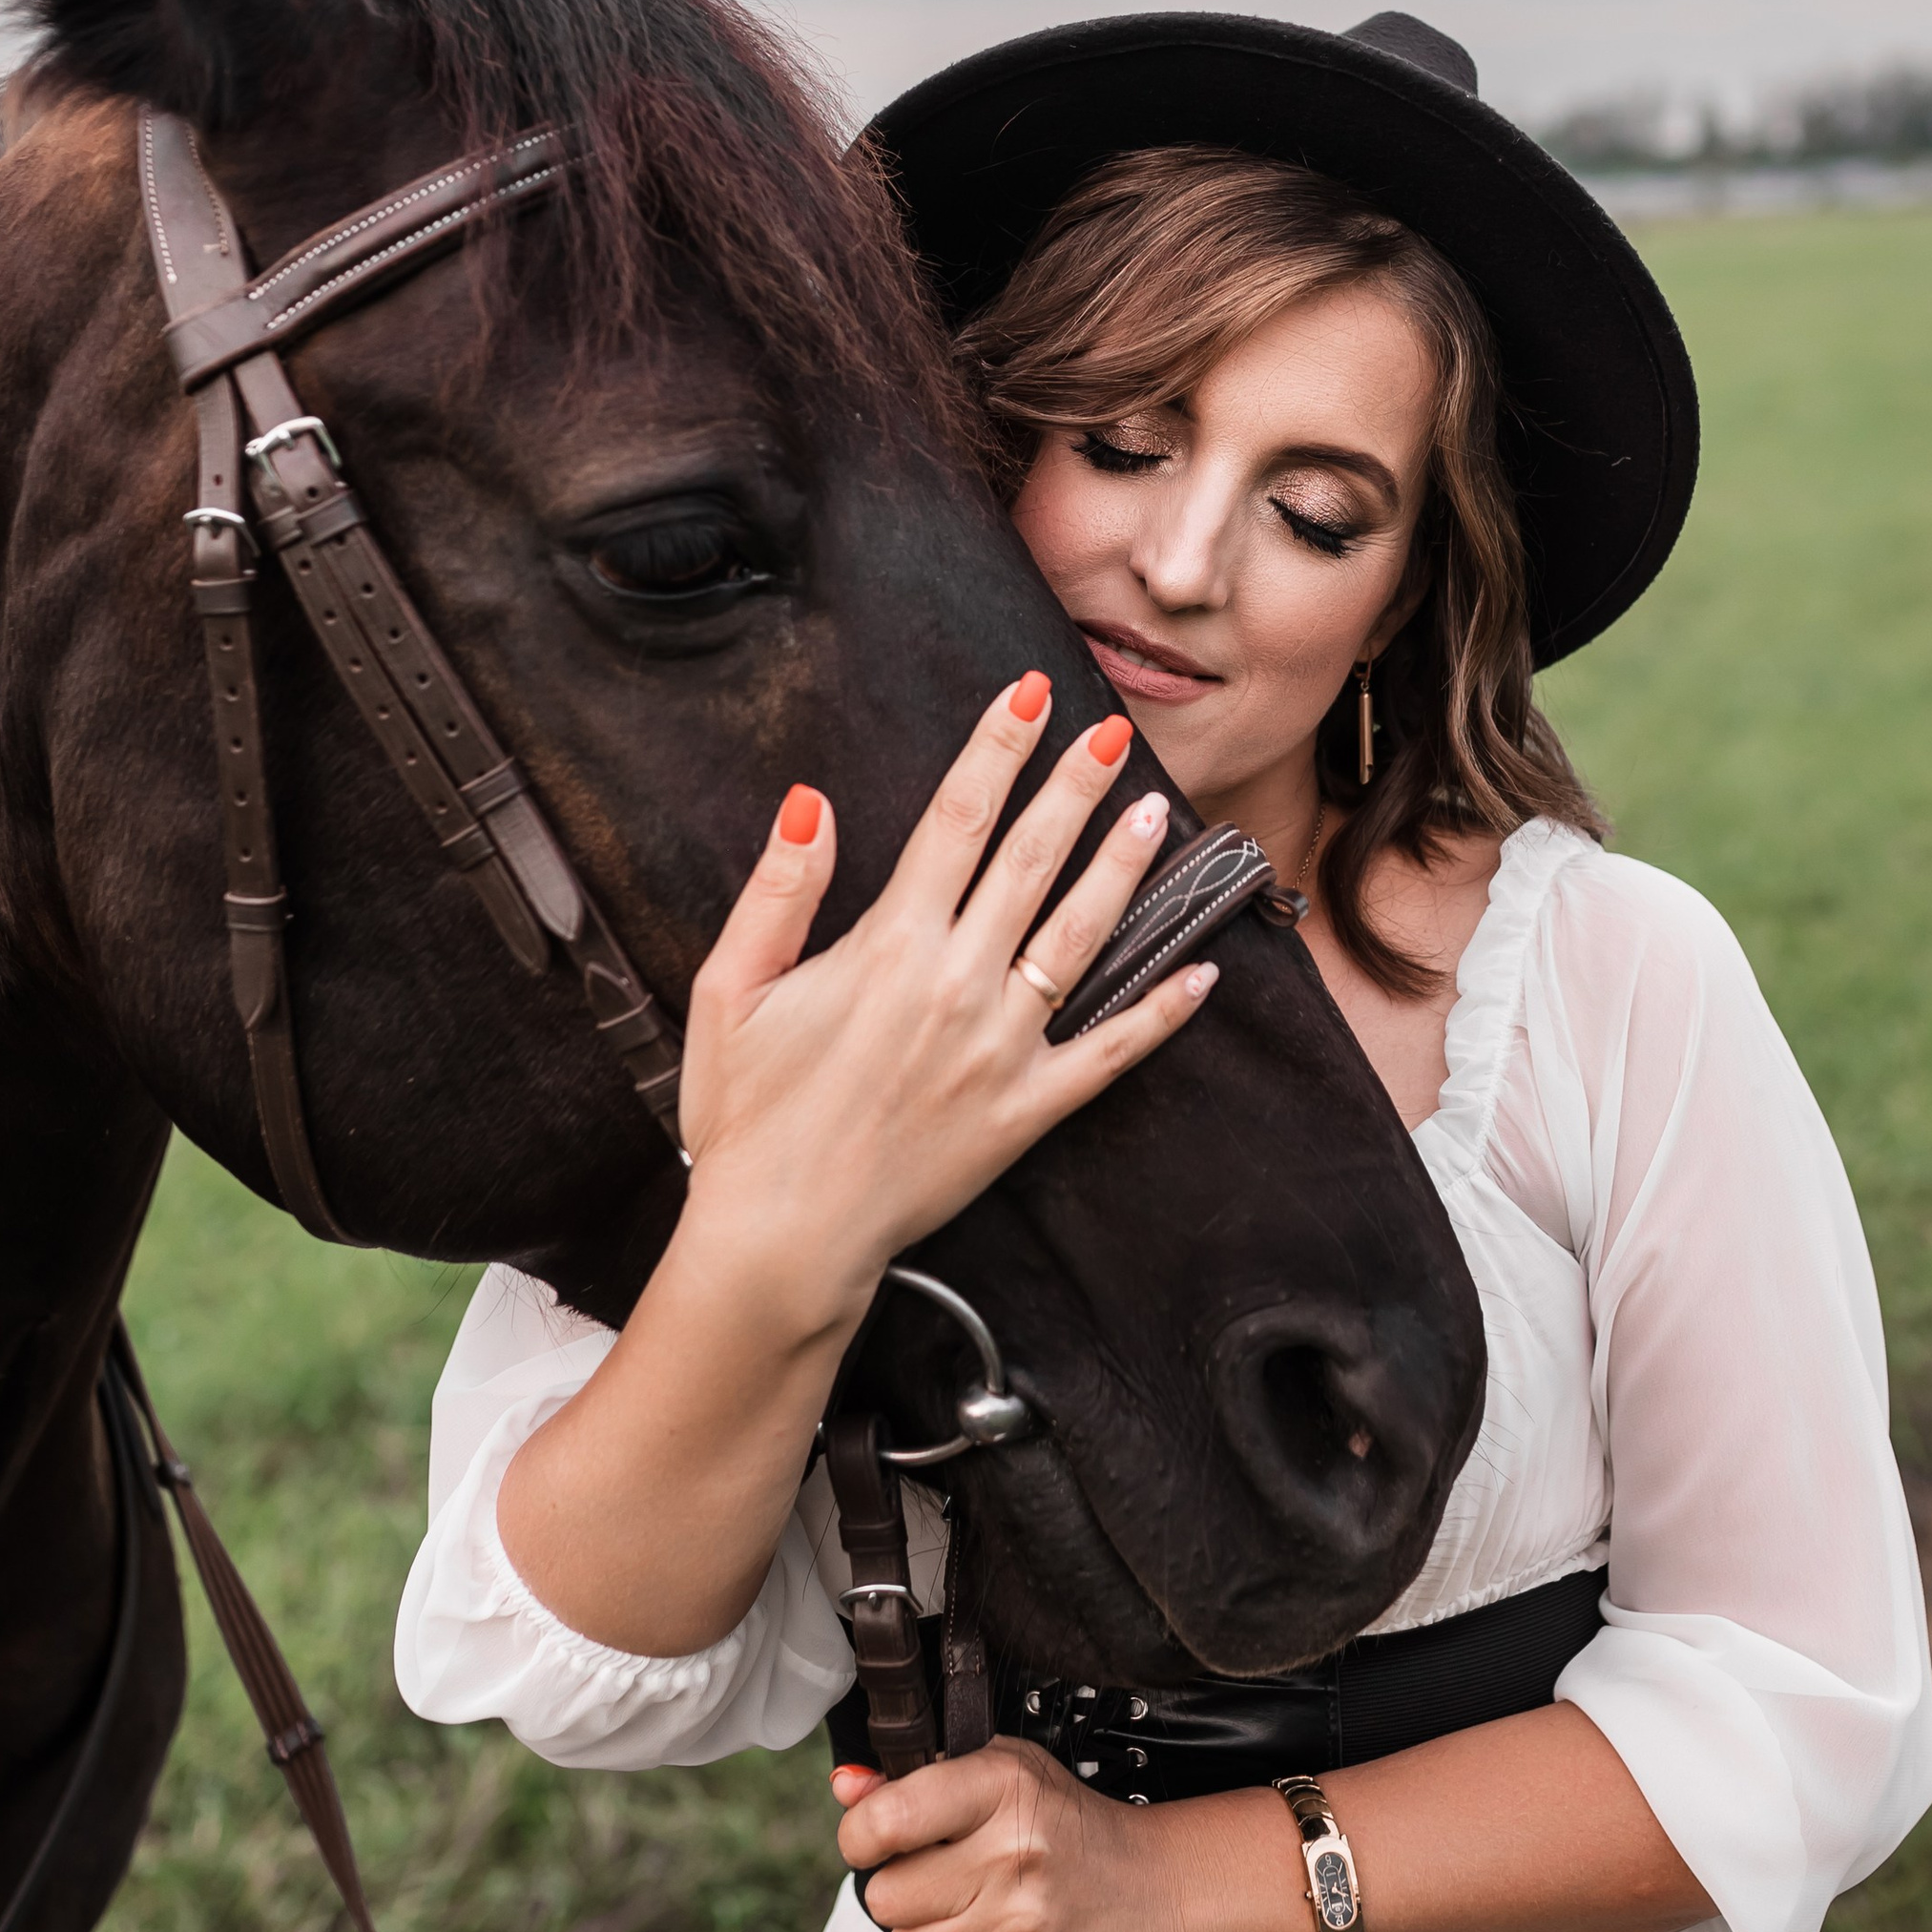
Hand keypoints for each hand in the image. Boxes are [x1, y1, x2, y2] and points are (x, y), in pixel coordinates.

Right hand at [675, 676, 1216, 1330]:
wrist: (782, 1238)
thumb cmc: (747, 1117)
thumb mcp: (730, 992)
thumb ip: (778, 893)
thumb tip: (811, 803)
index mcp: (889, 945)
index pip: (957, 819)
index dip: (997, 747)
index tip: (1032, 693)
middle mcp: (958, 984)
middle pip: (1031, 861)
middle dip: (1075, 787)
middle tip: (1115, 731)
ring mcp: (1002, 1048)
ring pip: (1080, 939)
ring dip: (1122, 872)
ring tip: (1157, 816)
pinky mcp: (1028, 1109)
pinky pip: (1109, 1052)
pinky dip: (1160, 1012)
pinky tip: (1201, 972)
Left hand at [834, 1742, 1194, 1931]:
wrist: (1158, 1891)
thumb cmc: (1074, 1829)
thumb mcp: (1004, 1775)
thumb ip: (915, 1780)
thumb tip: (846, 1786)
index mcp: (1001, 1787)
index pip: (885, 1820)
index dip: (862, 1834)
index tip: (876, 1838)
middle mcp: (1012, 1854)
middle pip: (885, 1896)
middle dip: (903, 1891)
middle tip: (947, 1879)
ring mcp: (1020, 1925)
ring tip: (975, 1914)